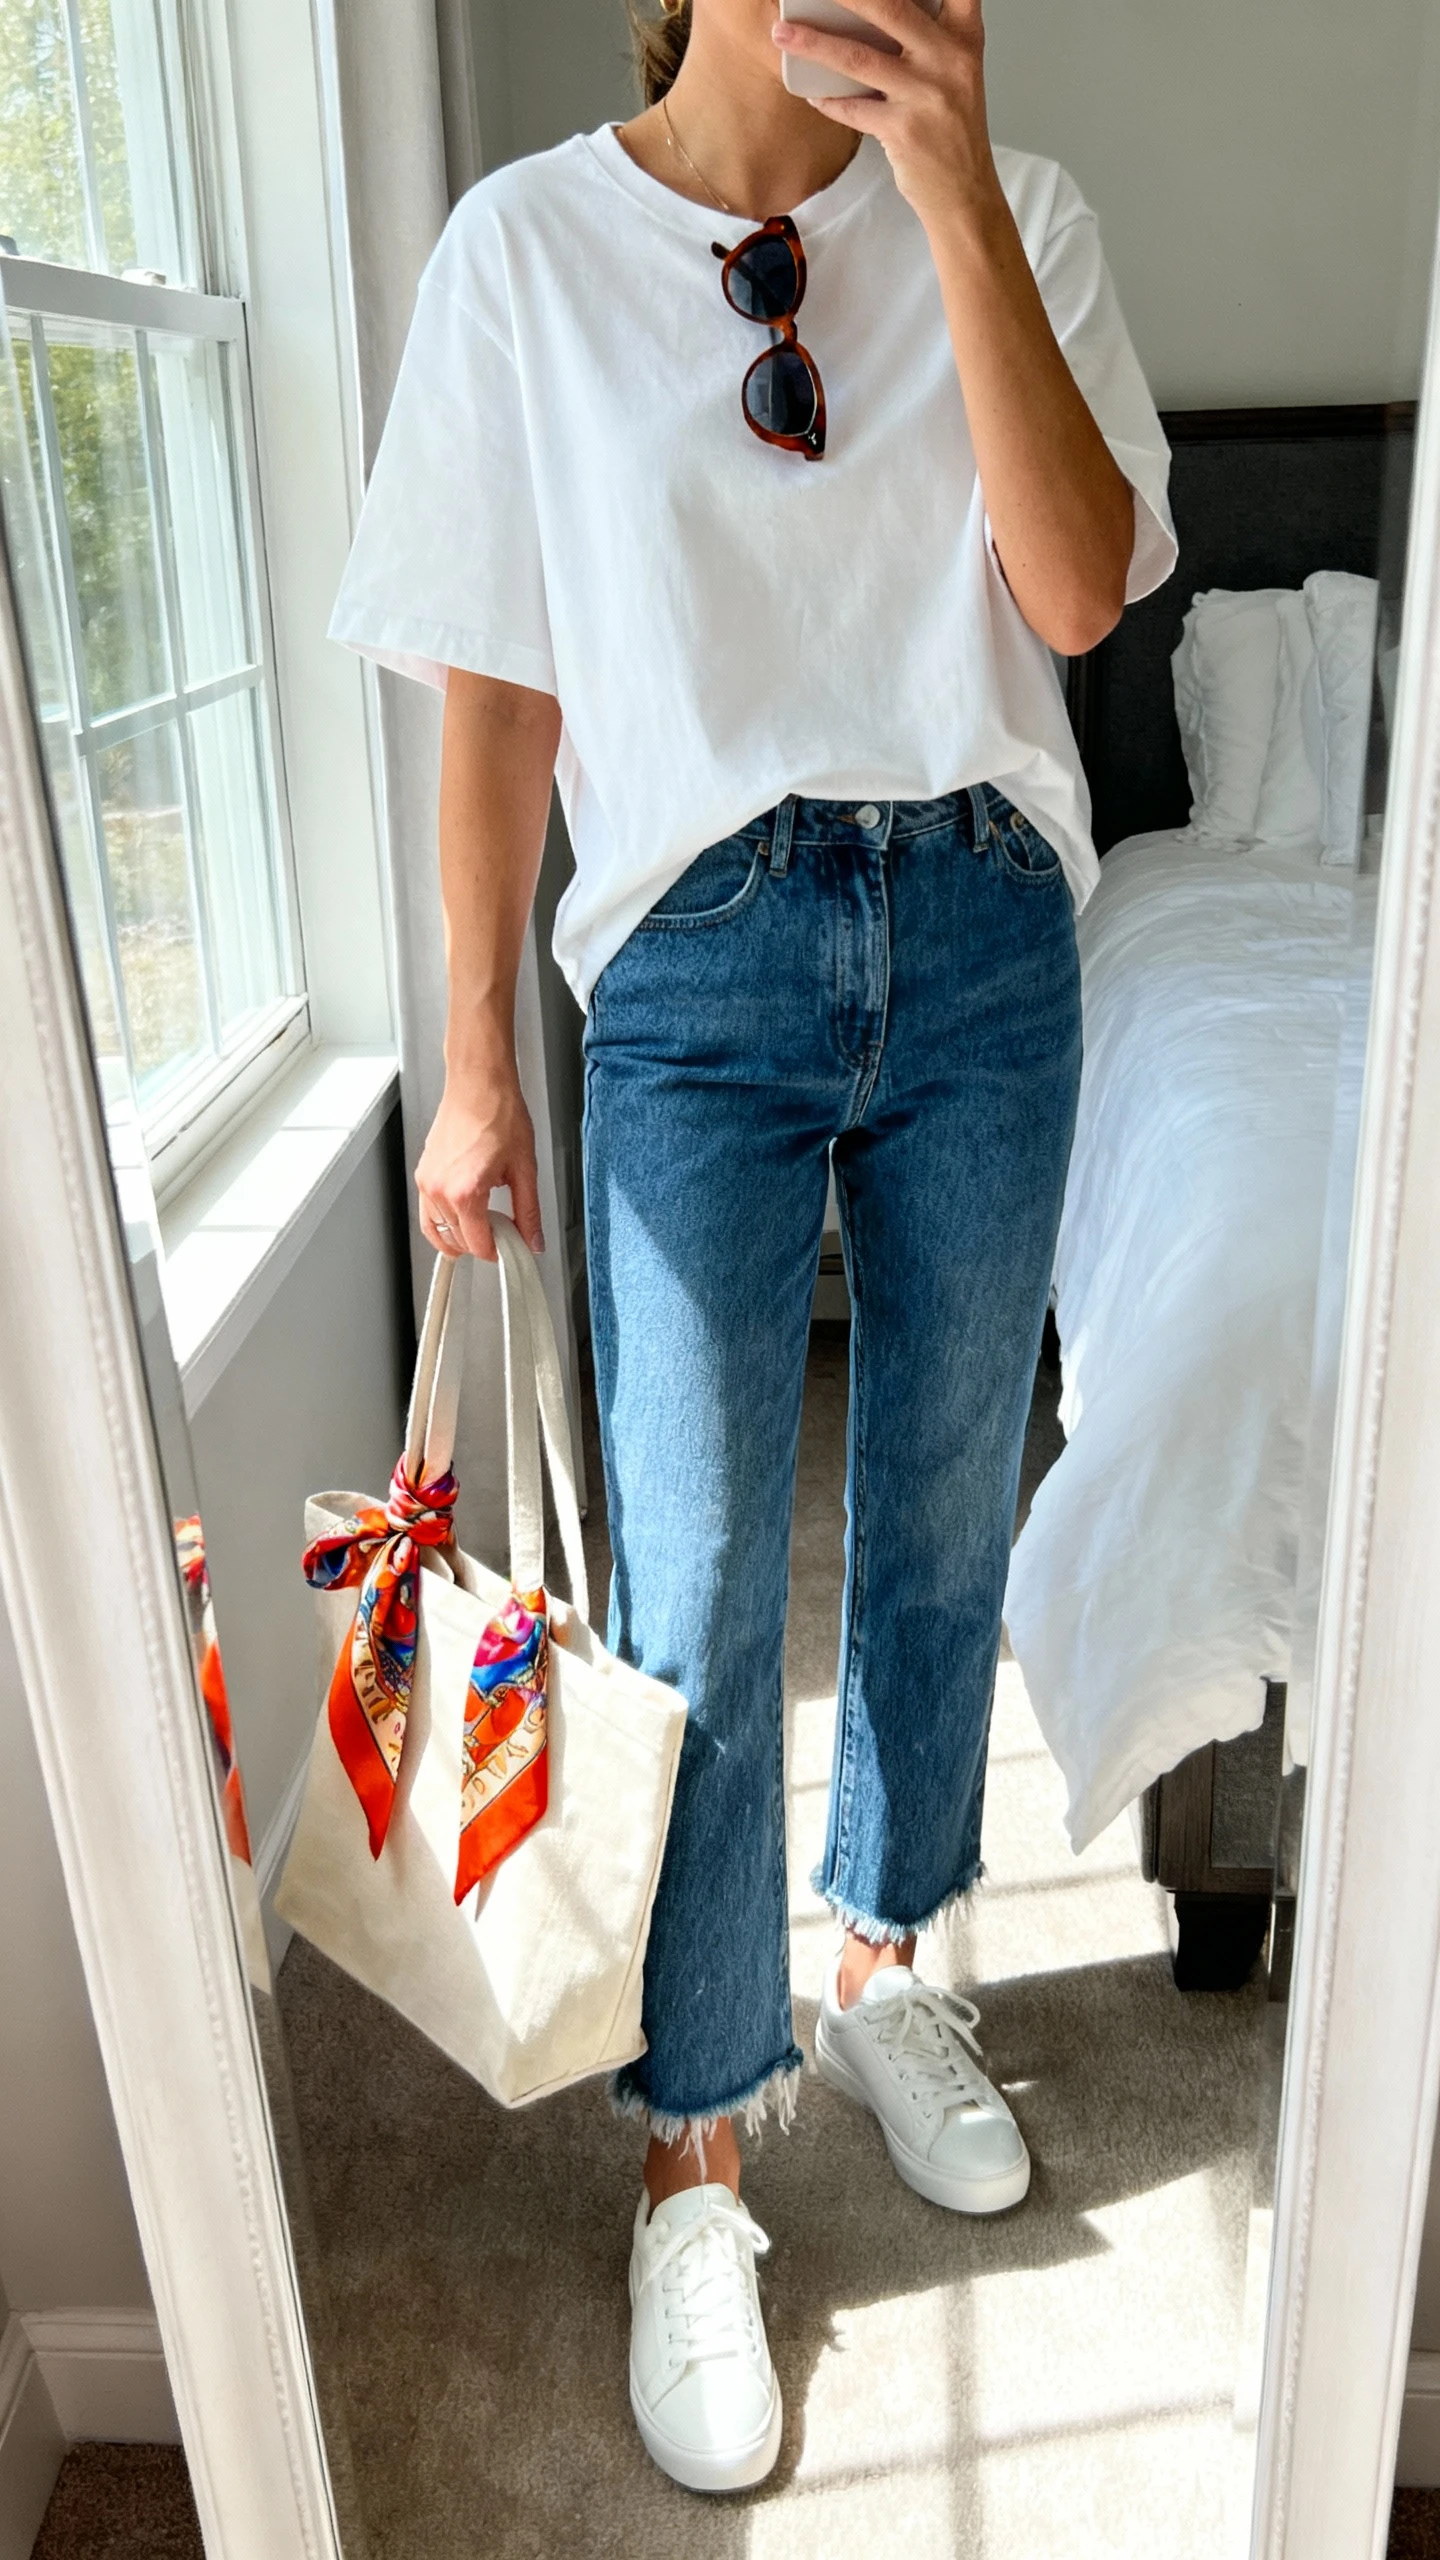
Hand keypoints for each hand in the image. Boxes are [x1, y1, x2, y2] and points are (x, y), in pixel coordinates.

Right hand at [416, 1063, 543, 1263]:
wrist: (479, 1083)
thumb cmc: (499, 1113)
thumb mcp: (524, 1168)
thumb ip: (528, 1211)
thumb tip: (533, 1239)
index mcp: (464, 1192)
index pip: (478, 1244)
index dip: (497, 1252)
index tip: (511, 1249)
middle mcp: (439, 1190)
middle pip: (458, 1241)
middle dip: (482, 1244)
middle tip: (504, 1235)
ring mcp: (427, 1182)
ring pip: (439, 1231)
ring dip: (460, 1237)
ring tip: (485, 1227)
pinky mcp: (423, 1174)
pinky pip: (427, 1214)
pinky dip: (443, 1224)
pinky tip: (463, 1219)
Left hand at [772, 0, 1000, 233]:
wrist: (964, 192)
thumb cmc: (953, 130)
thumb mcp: (956, 73)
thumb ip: (928, 39)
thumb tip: (871, 13)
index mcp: (964, 39)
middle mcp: (949, 60)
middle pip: (891, 9)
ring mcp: (925, 96)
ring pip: (858, 58)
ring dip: (813, 44)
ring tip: (783, 32)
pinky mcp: (903, 132)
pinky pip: (852, 109)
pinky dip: (828, 100)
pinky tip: (812, 92)